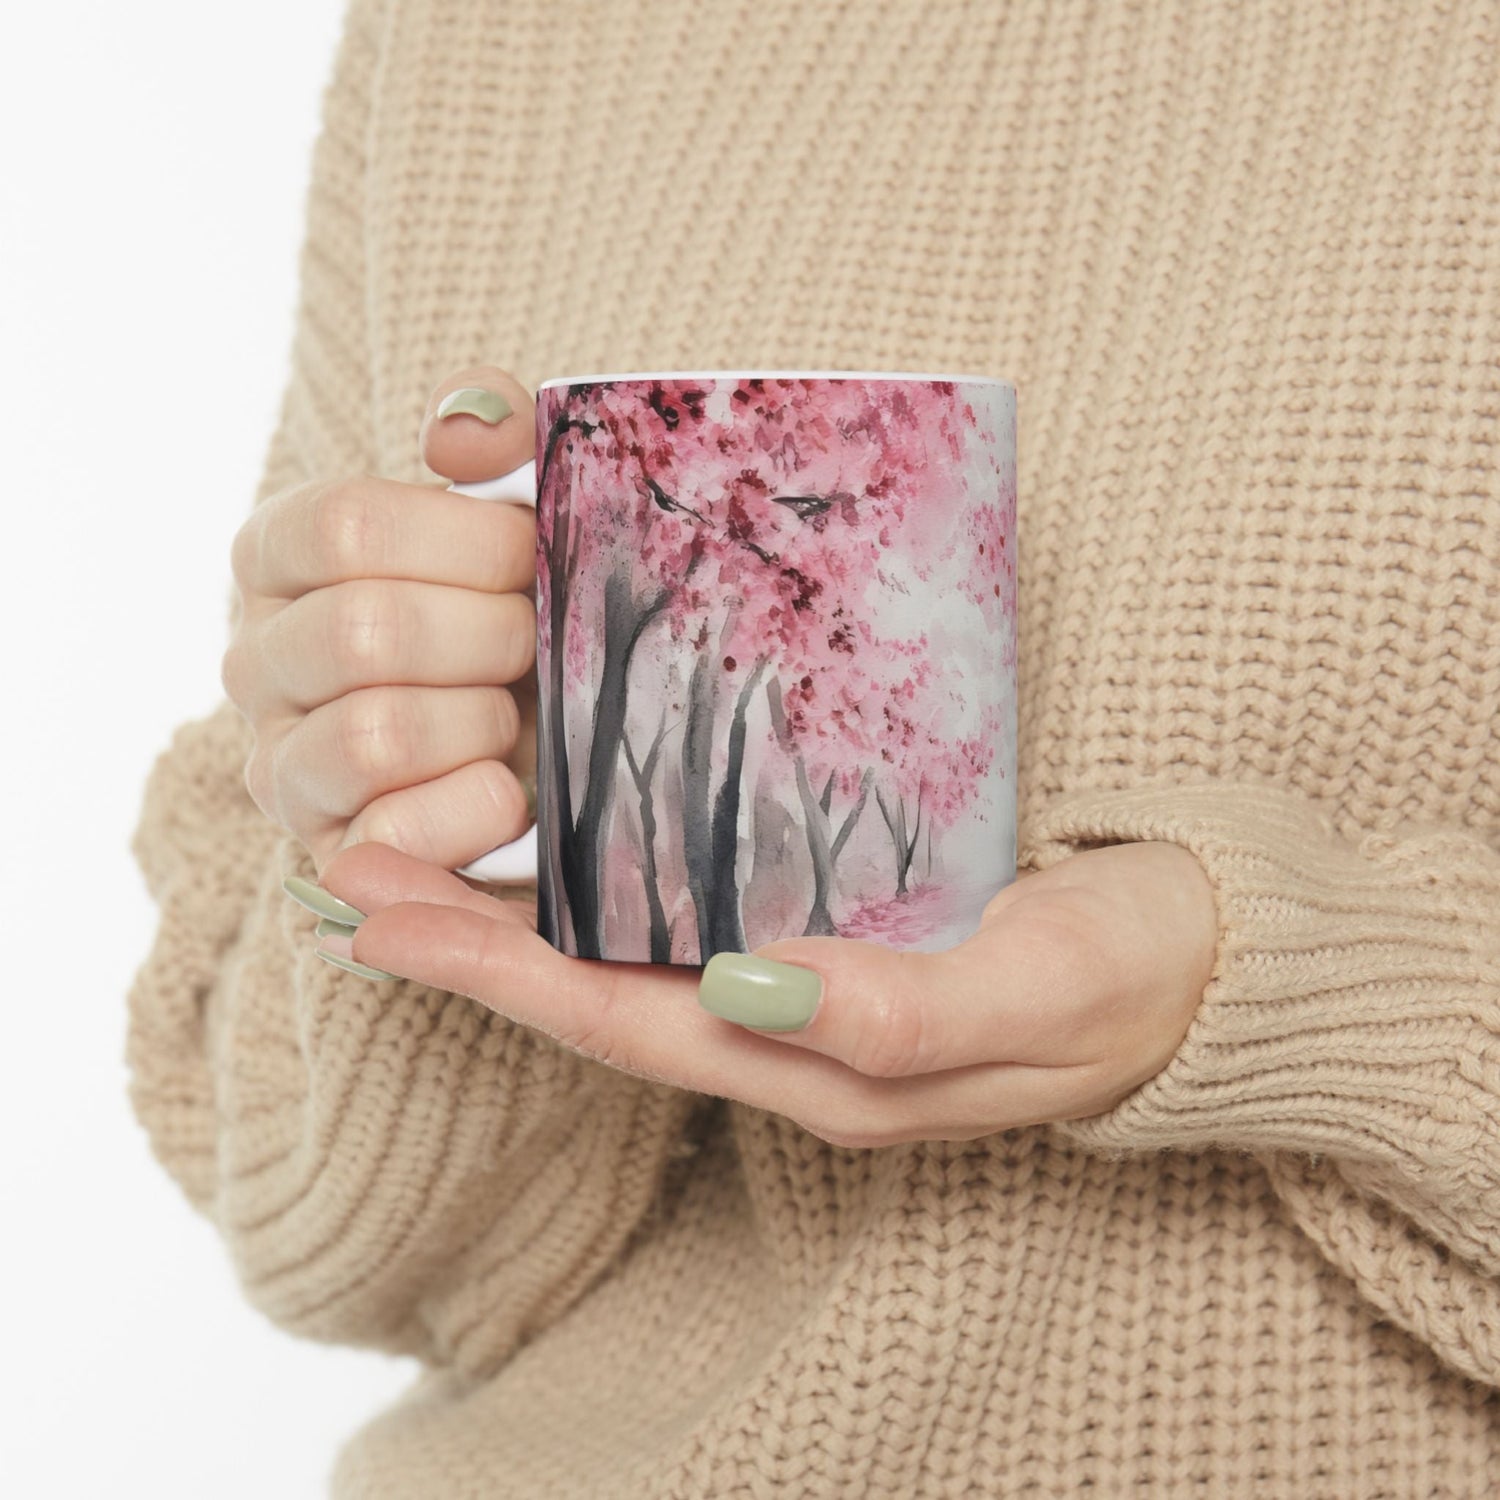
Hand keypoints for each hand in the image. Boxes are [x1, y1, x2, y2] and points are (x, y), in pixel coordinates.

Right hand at [223, 366, 539, 872]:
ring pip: (374, 734)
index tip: (533, 555)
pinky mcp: (330, 854)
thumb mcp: (519, 511)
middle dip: (491, 637)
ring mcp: (282, 765)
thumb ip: (495, 439)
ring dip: (483, 722)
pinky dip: (478, 807)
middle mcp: (256, 659)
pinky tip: (511, 789)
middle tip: (539, 642)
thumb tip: (459, 434)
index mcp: (281, 556)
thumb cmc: (527, 610)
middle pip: (365, 632)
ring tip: (515, 716)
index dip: (468, 542)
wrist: (560, 740)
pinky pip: (394, 833)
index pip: (345, 526)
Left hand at [309, 838, 1218, 1145]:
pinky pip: (691, 922)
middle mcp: (790, 1035)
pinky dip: (608, 887)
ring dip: (520, 915)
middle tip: (350, 870)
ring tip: (420, 852)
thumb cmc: (1129, 974)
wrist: (1207, 963)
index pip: (620, 1022)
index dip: (492, 974)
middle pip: (596, 995)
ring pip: (631, 962)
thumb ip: (899, 1007)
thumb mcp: (1036, 990)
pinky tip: (571, 841)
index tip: (377, 915)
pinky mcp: (835, 937)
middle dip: (468, 942)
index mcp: (820, 1063)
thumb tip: (749, 987)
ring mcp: (807, 991)